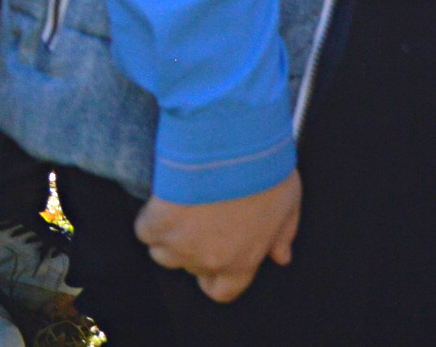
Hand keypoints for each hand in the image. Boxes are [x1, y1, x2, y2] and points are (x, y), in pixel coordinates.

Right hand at [137, 172, 300, 303]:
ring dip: (172, 234)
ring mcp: (179, 246)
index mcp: (243, 259)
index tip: (216, 258)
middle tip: (206, 214)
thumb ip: (284, 234)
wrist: (234, 144)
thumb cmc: (265, 170)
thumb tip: (281, 257)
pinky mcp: (156, 226)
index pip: (224, 291)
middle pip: (193, 267)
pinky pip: (146, 229)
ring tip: (189, 202)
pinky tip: (171, 193)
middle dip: (197, 246)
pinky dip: (153, 214)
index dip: (217, 276)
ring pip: (164, 252)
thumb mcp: (289, 202)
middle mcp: (209, 260)